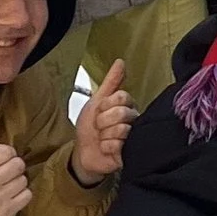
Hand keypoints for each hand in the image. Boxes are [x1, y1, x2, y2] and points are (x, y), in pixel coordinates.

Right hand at [0, 124, 31, 215]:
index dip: (6, 154)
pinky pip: (27, 195)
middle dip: (14, 167)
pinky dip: (22, 195)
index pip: (6, 151)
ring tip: (6, 186)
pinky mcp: (7, 212)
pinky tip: (11, 197)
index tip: (0, 162)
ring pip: (24, 180)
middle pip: (18, 164)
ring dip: (18, 182)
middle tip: (4, 174)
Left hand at [69, 58, 129, 185]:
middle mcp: (133, 120)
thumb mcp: (96, 101)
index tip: (99, 110)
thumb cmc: (90, 128)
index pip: (122, 97)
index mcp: (127, 106)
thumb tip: (120, 62)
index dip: (106, 105)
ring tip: (103, 139)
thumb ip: (110, 82)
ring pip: (120, 130)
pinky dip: (106, 148)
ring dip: (104, 136)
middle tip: (99, 127)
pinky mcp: (131, 153)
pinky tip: (107, 149)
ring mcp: (133, 137)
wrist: (83, 152)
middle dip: (102, 121)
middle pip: (121, 113)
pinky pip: (118, 146)